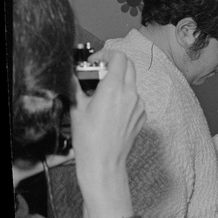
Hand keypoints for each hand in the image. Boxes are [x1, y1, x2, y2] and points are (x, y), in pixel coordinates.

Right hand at [69, 50, 145, 217]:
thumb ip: (78, 86)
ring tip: (101, 96)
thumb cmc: (89, 139)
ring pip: (132, 83)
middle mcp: (131, 94)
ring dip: (118, 82)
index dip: (106, 54)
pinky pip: (134, 99)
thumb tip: (75, 75)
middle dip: (114, 64)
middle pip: (129, 66)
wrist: (104, 163)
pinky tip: (111, 111)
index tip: (96, 61)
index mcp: (114, 88)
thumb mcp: (77, 108)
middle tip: (98, 73)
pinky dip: (124, 98)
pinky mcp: (142, 116)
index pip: (119, 57)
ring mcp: (139, 105)